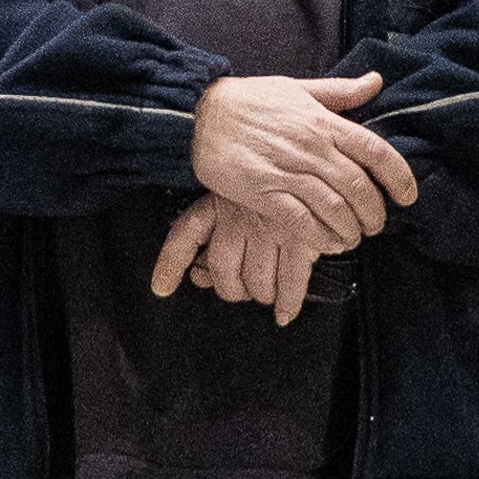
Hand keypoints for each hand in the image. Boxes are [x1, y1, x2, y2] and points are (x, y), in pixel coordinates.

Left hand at [152, 193, 325, 325]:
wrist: (317, 167)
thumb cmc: (275, 185)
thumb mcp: (236, 195)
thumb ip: (210, 233)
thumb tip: (198, 276)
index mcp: (219, 202)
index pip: (184, 235)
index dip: (169, 265)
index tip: (162, 286)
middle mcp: (240, 217)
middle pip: (223, 271)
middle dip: (231, 289)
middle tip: (241, 289)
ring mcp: (271, 229)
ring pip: (257, 283)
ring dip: (261, 295)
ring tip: (267, 290)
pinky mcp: (303, 239)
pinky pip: (291, 283)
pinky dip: (288, 303)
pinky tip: (284, 311)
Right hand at [191, 72, 416, 252]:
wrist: (196, 113)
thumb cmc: (247, 100)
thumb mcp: (296, 88)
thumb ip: (338, 91)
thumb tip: (375, 82)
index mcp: (322, 121)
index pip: (376, 151)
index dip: (399, 178)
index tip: (407, 197)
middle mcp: (310, 147)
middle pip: (359, 187)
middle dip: (374, 212)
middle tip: (376, 225)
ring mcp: (286, 170)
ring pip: (334, 208)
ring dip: (350, 229)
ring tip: (352, 238)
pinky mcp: (261, 191)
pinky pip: (300, 220)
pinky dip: (319, 236)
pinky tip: (325, 243)